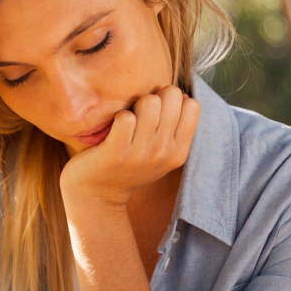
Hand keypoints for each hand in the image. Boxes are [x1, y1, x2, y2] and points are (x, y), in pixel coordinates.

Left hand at [60, 86, 200, 207]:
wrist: (97, 195)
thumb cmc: (130, 166)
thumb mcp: (161, 154)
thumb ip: (176, 129)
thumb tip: (185, 96)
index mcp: (179, 152)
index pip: (193, 105)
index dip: (173, 100)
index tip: (159, 111)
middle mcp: (163, 153)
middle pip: (171, 96)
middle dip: (155, 96)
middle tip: (141, 112)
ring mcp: (140, 154)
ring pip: (149, 102)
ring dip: (136, 104)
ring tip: (128, 119)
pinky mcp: (116, 153)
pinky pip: (125, 118)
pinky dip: (118, 116)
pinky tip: (114, 128)